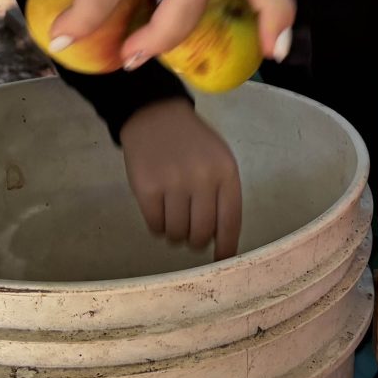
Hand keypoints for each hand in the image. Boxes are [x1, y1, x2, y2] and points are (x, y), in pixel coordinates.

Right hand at [119, 100, 243, 258]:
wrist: (155, 116)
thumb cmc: (192, 143)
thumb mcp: (218, 161)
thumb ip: (223, 195)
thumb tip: (219, 240)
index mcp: (226, 172)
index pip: (230, 221)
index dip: (226, 247)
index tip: (222, 261)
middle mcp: (201, 179)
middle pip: (201, 233)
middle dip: (196, 241)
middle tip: (190, 234)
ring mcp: (173, 184)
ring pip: (177, 234)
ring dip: (175, 234)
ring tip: (173, 217)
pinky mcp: (146, 188)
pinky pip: (155, 226)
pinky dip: (157, 226)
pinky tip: (159, 211)